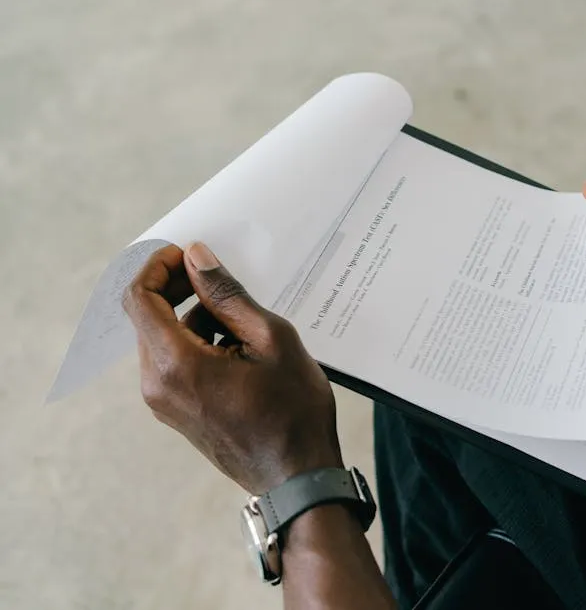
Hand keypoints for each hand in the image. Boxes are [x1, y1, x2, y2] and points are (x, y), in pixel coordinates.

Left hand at [123, 242, 341, 494]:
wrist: (298, 478)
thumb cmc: (294, 412)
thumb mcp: (271, 339)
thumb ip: (228, 295)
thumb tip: (197, 259)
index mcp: (176, 364)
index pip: (139, 297)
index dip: (158, 266)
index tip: (189, 255)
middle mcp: (157, 385)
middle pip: (149, 317)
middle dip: (180, 290)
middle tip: (221, 279)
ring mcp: (165, 403)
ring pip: (164, 340)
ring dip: (195, 318)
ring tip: (245, 324)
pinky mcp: (178, 413)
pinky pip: (175, 363)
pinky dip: (199, 343)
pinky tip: (240, 349)